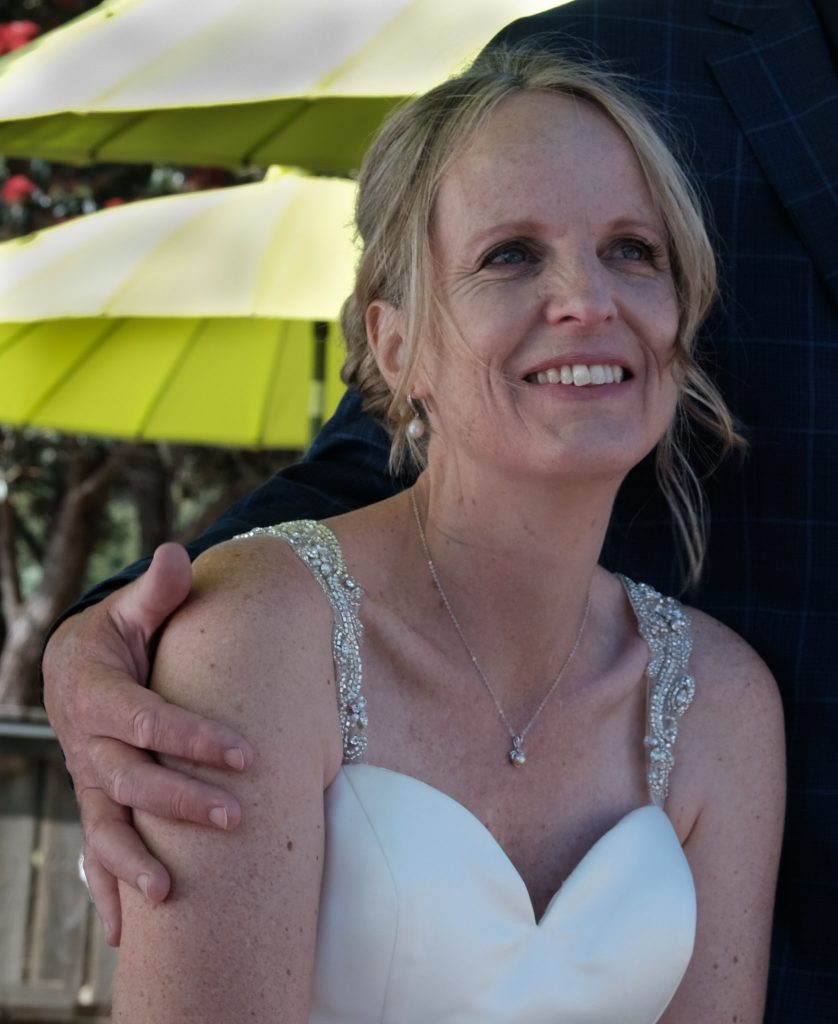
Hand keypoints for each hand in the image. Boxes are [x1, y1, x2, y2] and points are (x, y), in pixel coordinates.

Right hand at [42, 543, 253, 945]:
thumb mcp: (131, 609)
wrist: (72, 666)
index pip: (147, 720)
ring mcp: (86, 778)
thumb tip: (177, 553)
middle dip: (180, 801)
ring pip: (106, 824)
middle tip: (236, 820)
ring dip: (134, 861)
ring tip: (169, 895)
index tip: (246, 755)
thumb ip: (156, 592)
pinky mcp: (93, 801)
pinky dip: (106, 889)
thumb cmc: (117, 634)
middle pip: (130, 779)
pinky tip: (124, 931)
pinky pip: (94, 849)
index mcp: (98, 691)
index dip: (193, 739)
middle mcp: (87, 742)